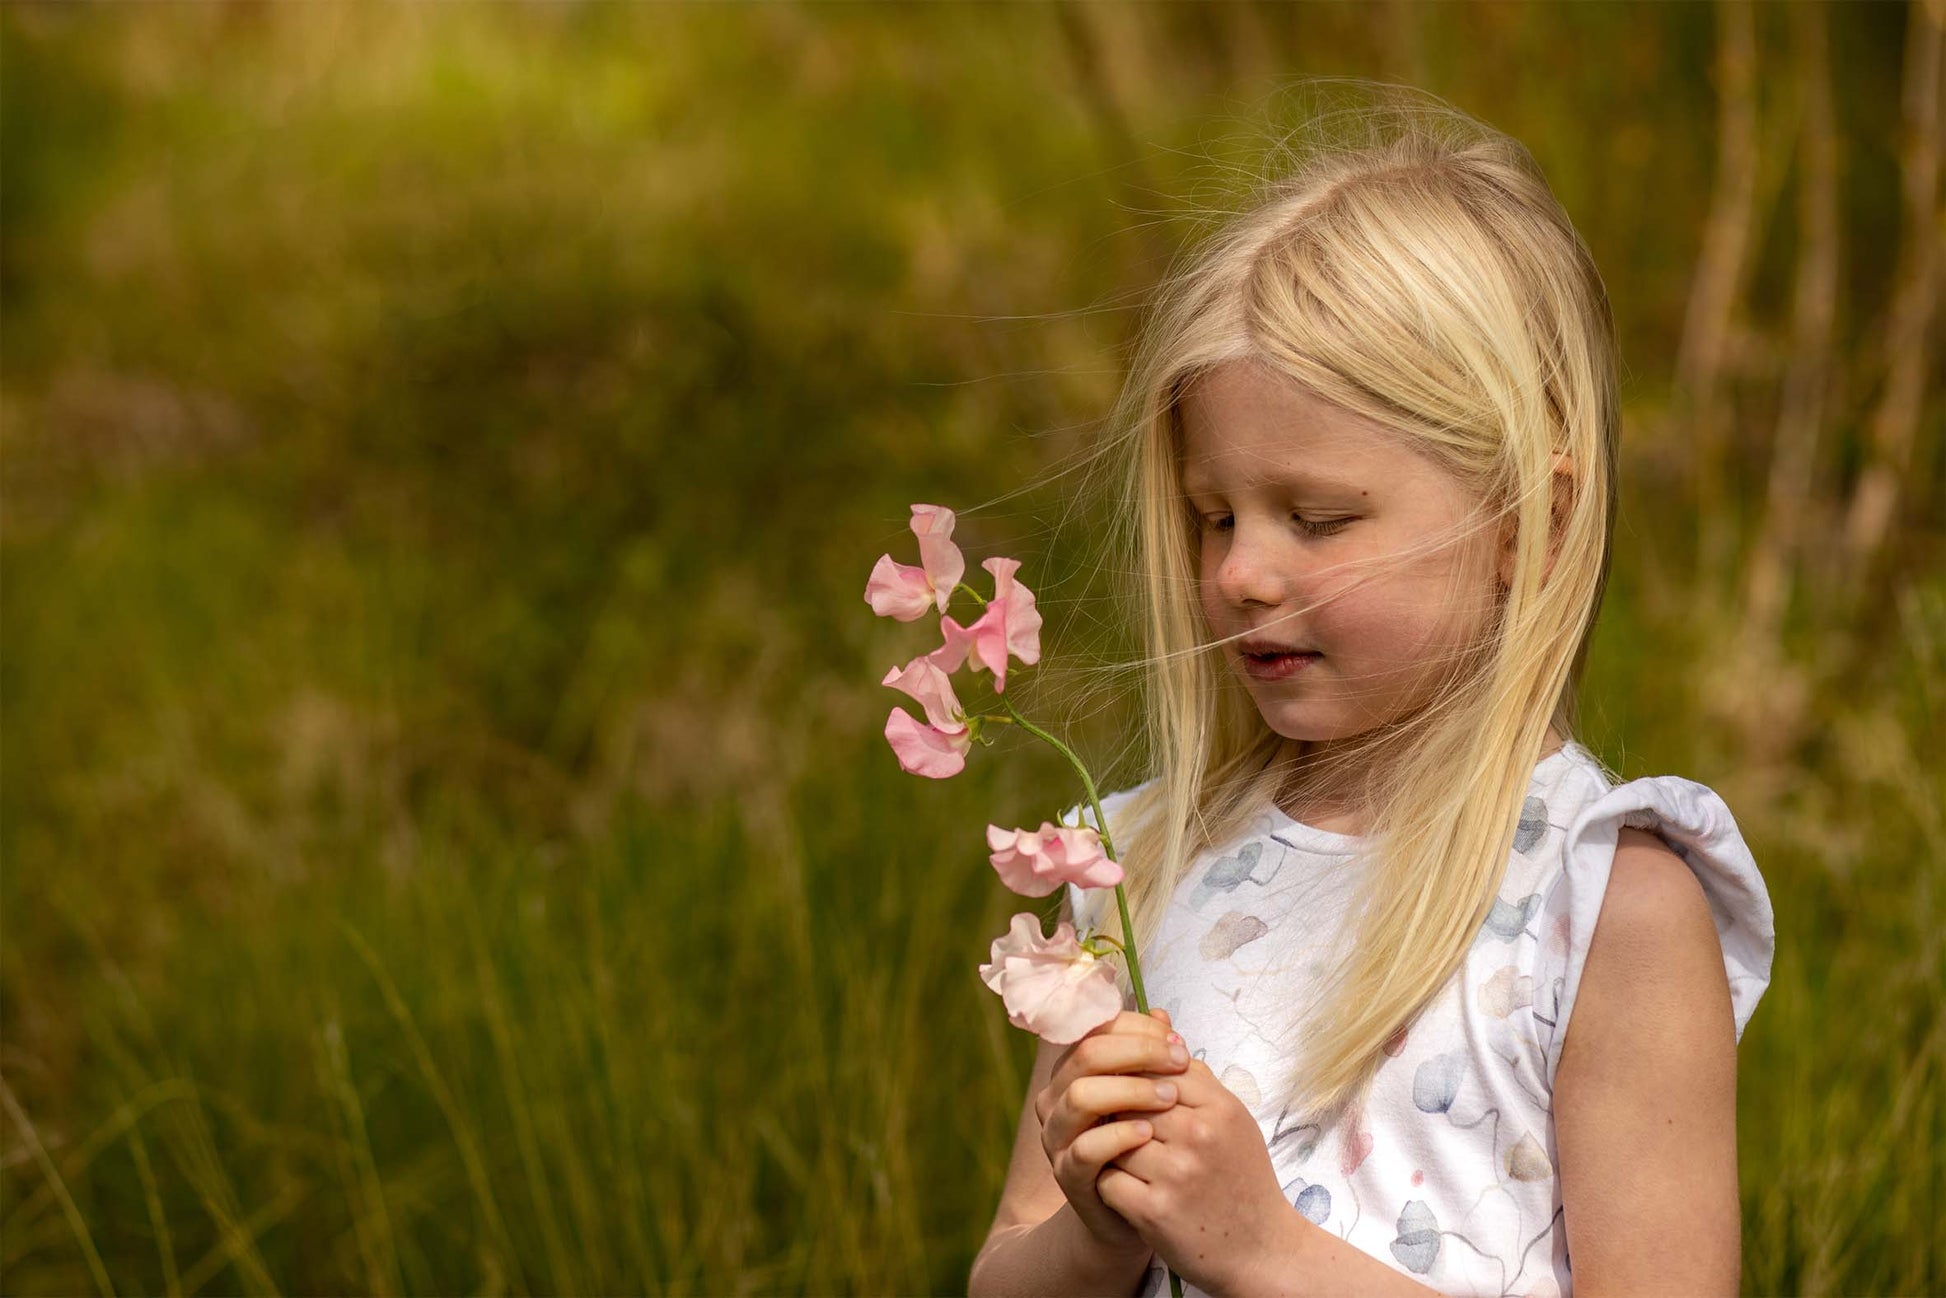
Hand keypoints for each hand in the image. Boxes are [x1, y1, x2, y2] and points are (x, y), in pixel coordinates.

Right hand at [1035, 1007, 1189, 1256]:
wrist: (1138, 1208)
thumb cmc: (1147, 1144)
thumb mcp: (1154, 1095)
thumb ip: (1154, 1058)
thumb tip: (1163, 1015)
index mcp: (1073, 1069)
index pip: (1097, 1029)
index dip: (1138, 1028)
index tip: (1177, 1041)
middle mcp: (1056, 1097)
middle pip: (1087, 1054)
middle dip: (1138, 1052)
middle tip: (1179, 1062)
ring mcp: (1057, 1136)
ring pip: (1081, 1096)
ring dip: (1130, 1090)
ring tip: (1170, 1097)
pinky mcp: (1067, 1174)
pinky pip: (1086, 1148)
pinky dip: (1119, 1136)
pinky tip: (1149, 1133)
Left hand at [1097, 1053, 1297, 1295]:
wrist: (1261, 1251)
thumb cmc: (1243, 1180)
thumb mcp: (1233, 1121)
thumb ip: (1197, 1078)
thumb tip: (1161, 1027)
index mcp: (1220, 1108)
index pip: (1157, 1068)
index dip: (1136, 1079)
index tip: (1131, 1093)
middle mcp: (1199, 1135)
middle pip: (1131, 1100)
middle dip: (1119, 1112)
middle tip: (1117, 1126)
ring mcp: (1176, 1174)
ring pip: (1112, 1137)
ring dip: (1111, 1148)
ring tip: (1123, 1158)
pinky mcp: (1153, 1211)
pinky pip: (1107, 1180)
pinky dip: (1109, 1184)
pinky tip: (1126, 1189)